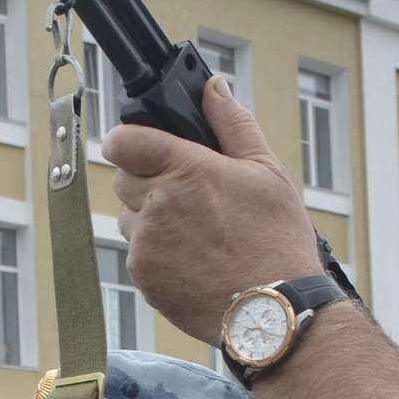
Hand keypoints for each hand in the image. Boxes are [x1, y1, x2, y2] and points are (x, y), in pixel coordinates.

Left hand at [105, 76, 325, 341]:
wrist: (271, 312)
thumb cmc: (276, 242)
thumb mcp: (266, 172)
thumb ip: (233, 124)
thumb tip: (213, 87)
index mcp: (186, 170)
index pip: (122, 141)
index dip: (129, 139)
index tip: (142, 146)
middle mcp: (157, 205)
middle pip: (122, 177)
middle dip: (146, 178)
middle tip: (185, 193)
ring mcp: (146, 244)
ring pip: (127, 217)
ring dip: (149, 218)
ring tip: (194, 231)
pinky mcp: (143, 277)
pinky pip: (136, 253)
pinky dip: (155, 252)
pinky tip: (191, 259)